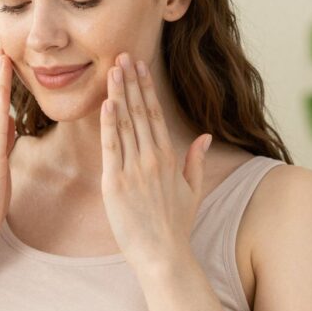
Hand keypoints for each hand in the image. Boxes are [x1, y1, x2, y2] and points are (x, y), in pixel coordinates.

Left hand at [100, 52, 211, 270]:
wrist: (162, 255)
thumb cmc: (176, 226)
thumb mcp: (192, 191)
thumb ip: (197, 161)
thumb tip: (205, 136)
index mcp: (169, 158)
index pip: (155, 114)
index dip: (145, 88)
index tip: (138, 66)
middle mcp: (153, 159)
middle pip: (139, 112)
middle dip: (130, 82)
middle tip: (121, 55)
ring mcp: (134, 170)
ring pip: (125, 124)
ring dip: (118, 94)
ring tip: (111, 69)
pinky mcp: (116, 184)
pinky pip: (112, 148)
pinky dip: (109, 124)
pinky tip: (106, 103)